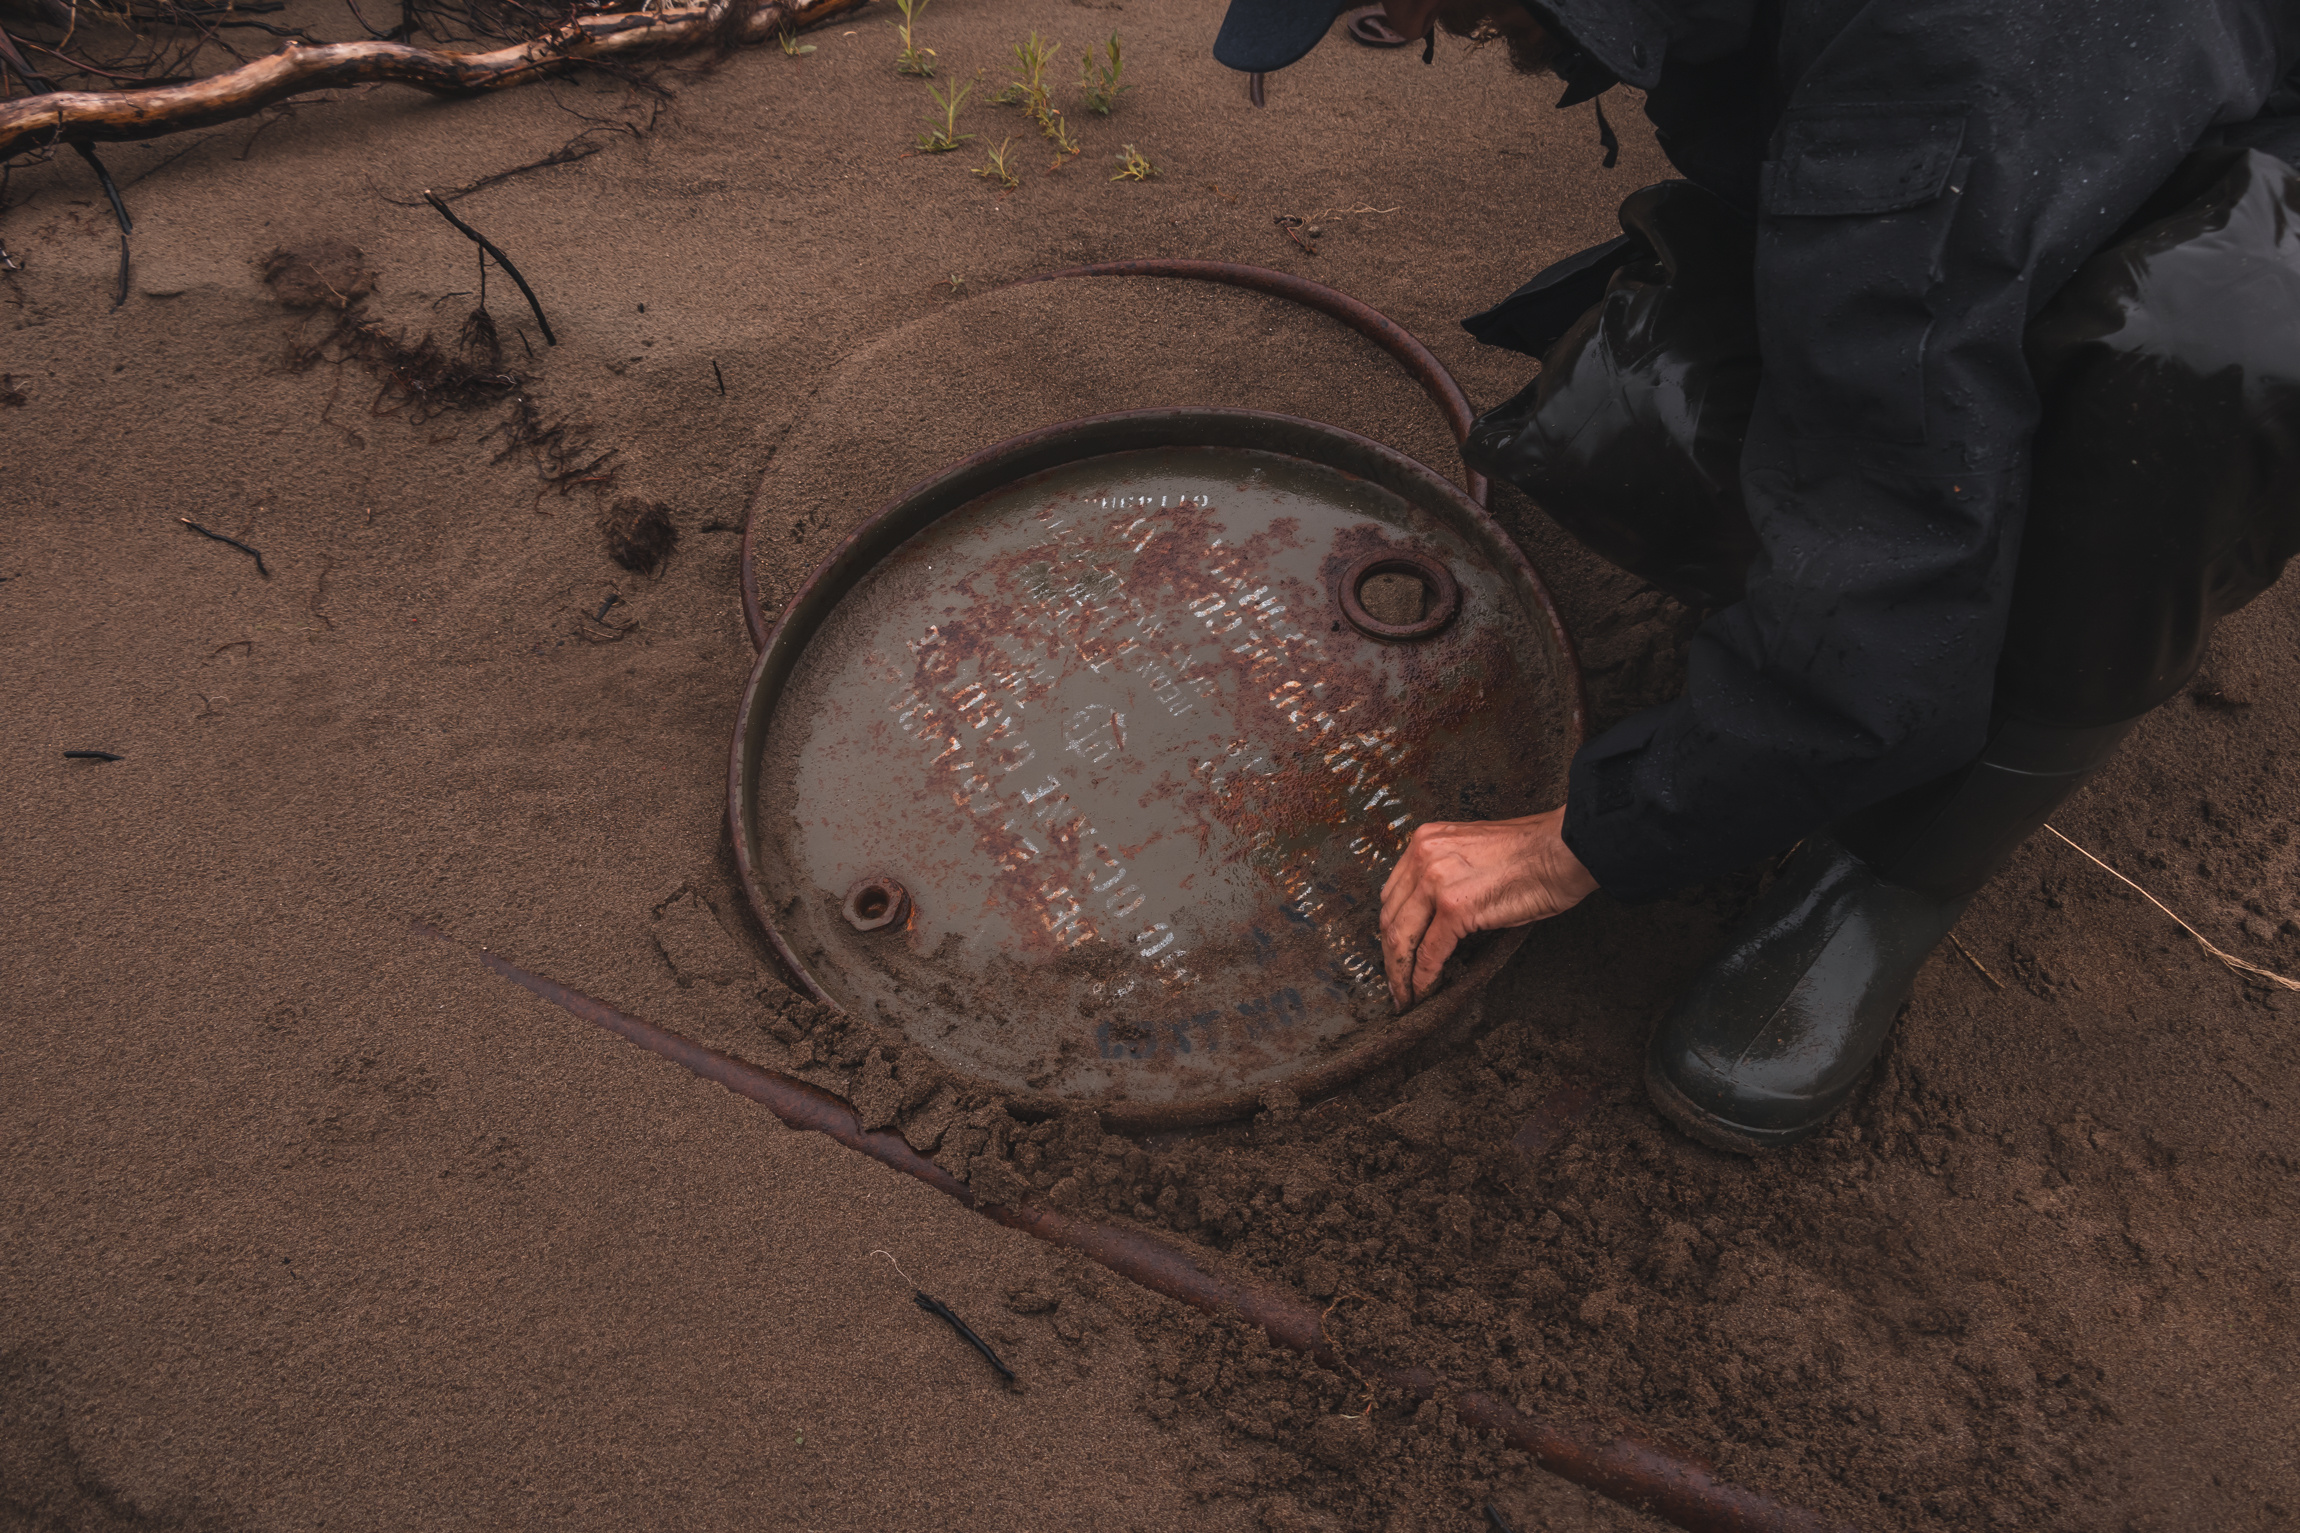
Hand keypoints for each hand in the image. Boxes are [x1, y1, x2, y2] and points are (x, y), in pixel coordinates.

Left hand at [1378, 808, 1597, 1009]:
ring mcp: (1436, 881)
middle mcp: (1423, 856)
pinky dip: (1423, 978)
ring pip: (1402, 938)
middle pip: (1390, 917)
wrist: (1564, 850)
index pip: (1393, 894)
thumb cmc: (1532, 853)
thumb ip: (1446, 874)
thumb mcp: (1472, 853)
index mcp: (1426, 840)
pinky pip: (1430, 953)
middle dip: (1390, 957)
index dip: (1391, 928)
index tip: (1394, 952)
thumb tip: (1434, 915)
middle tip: (1394, 983)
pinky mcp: (1455, 907)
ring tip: (1406, 995)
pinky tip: (1424, 991)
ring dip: (1401, 973)